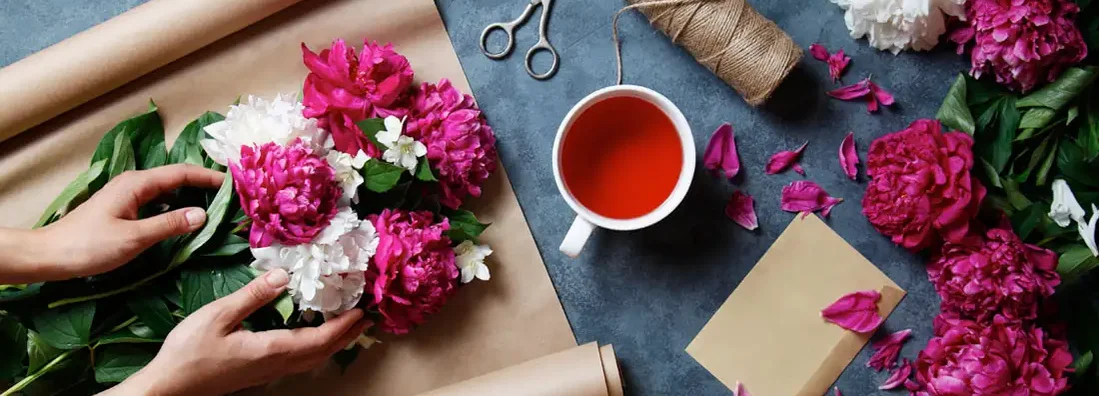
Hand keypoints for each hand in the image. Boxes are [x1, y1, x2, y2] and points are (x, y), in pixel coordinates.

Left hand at [35, 164, 223, 279]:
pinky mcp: (124, 207)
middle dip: (204, 183)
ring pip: (167, 188)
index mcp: (137, 184)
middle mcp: (134, 183)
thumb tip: (203, 214)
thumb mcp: (135, 238)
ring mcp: (128, 194)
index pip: (182, 173)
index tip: (234, 183)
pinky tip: (186, 216)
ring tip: (215, 204)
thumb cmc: (90, 246)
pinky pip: (158, 199)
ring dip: (191, 193)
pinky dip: (176, 203)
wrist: (51, 255)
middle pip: (176, 177)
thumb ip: (170, 224)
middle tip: (230, 194)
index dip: (209, 176)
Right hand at [111, 269, 368, 395]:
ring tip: (347, 326)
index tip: (362, 310)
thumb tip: (283, 275)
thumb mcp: (218, 315)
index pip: (319, 339)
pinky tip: (311, 338)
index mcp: (270, 349)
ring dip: (333, 343)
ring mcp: (267, 372)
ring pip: (311, 360)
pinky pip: (298, 362)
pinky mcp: (258, 374)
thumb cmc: (188, 352)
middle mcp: (275, 364)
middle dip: (347, 335)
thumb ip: (253, 295)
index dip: (344, 326)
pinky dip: (315, 348)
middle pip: (322, 352)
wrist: (169, 387)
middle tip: (366, 318)